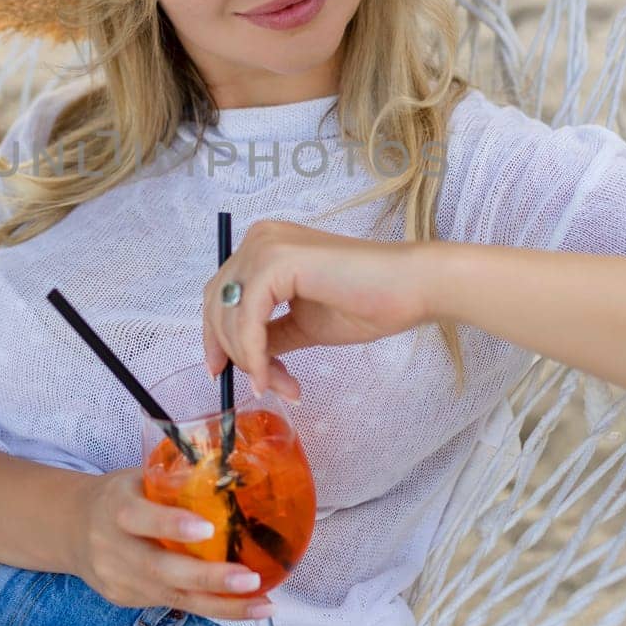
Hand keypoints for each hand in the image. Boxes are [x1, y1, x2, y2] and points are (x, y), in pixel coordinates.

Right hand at [68, 467, 277, 620]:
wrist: (71, 529)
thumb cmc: (117, 497)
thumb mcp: (137, 478)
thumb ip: (174, 482)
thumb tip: (232, 478)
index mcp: (115, 508)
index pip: (140, 518)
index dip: (171, 524)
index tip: (208, 528)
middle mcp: (113, 548)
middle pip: (160, 569)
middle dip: (208, 578)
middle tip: (250, 579)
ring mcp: (119, 580)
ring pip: (173, 598)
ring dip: (222, 605)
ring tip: (262, 605)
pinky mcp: (127, 601)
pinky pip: (173, 605)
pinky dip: (209, 607)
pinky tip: (242, 605)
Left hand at [202, 219, 434, 397]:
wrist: (409, 289)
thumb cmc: (367, 302)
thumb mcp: (302, 324)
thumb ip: (270, 334)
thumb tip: (245, 360)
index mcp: (265, 247)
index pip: (221, 294)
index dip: (216, 336)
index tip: (223, 372)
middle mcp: (259, 238)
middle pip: (216, 303)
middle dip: (232, 352)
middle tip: (259, 386)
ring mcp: (266, 246)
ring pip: (229, 314)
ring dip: (250, 360)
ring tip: (281, 386)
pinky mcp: (276, 261)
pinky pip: (248, 318)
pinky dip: (254, 353)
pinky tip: (271, 377)